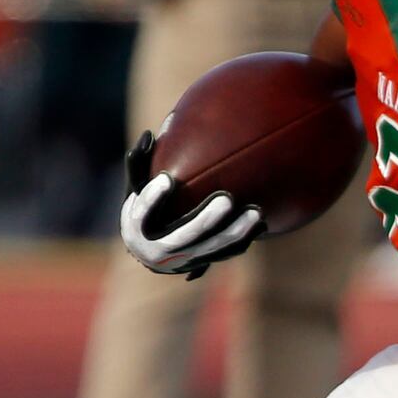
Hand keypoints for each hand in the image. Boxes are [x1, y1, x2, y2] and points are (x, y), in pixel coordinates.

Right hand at [120, 131, 262, 279]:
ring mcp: (184, 259)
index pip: (142, 215)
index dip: (153, 198)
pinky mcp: (203, 261)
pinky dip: (244, 239)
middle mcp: (159, 250)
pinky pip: (227, 253)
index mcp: (137, 230)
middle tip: (227, 199)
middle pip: (186, 236)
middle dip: (207, 220)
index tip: (168, 178)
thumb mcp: (135, 189)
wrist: (152, 251)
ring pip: (213, 248)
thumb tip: (149, 136)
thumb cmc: (145, 209)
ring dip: (236, 231)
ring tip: (256, 212)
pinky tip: (261, 223)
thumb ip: (139, 164)